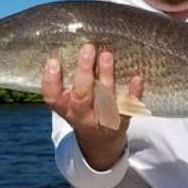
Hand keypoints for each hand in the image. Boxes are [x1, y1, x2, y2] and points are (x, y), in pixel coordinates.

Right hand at [42, 44, 142, 169]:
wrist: (100, 142)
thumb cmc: (82, 111)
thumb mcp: (67, 101)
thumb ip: (65, 81)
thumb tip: (68, 44)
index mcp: (65, 108)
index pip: (52, 97)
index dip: (51, 80)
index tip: (53, 61)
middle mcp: (82, 115)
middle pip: (81, 96)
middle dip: (84, 72)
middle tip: (87, 49)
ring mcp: (103, 118)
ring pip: (104, 98)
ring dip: (106, 76)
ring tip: (107, 55)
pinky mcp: (122, 119)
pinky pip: (129, 106)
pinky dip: (134, 92)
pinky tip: (137, 78)